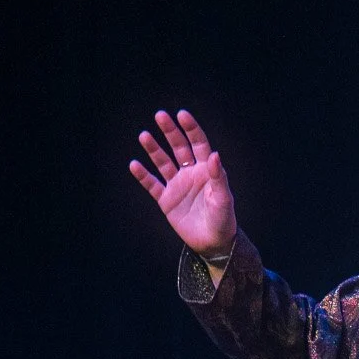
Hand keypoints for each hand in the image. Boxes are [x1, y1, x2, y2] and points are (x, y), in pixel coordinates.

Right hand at [129, 109, 236, 257]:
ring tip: (144, 135)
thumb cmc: (223, 220)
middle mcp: (190, 173)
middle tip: (160, 115)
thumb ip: (218, 177)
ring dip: (154, 149)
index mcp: (206, 170)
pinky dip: (143, 176)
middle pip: (178, 147)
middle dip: (170, 131)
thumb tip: (214, 154)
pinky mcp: (166, 200)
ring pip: (163, 163)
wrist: (213, 244)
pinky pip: (152, 185)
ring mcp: (177, 186)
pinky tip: (134, 165)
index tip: (182, 115)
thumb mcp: (223, 199)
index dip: (191, 129)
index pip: (198, 143)